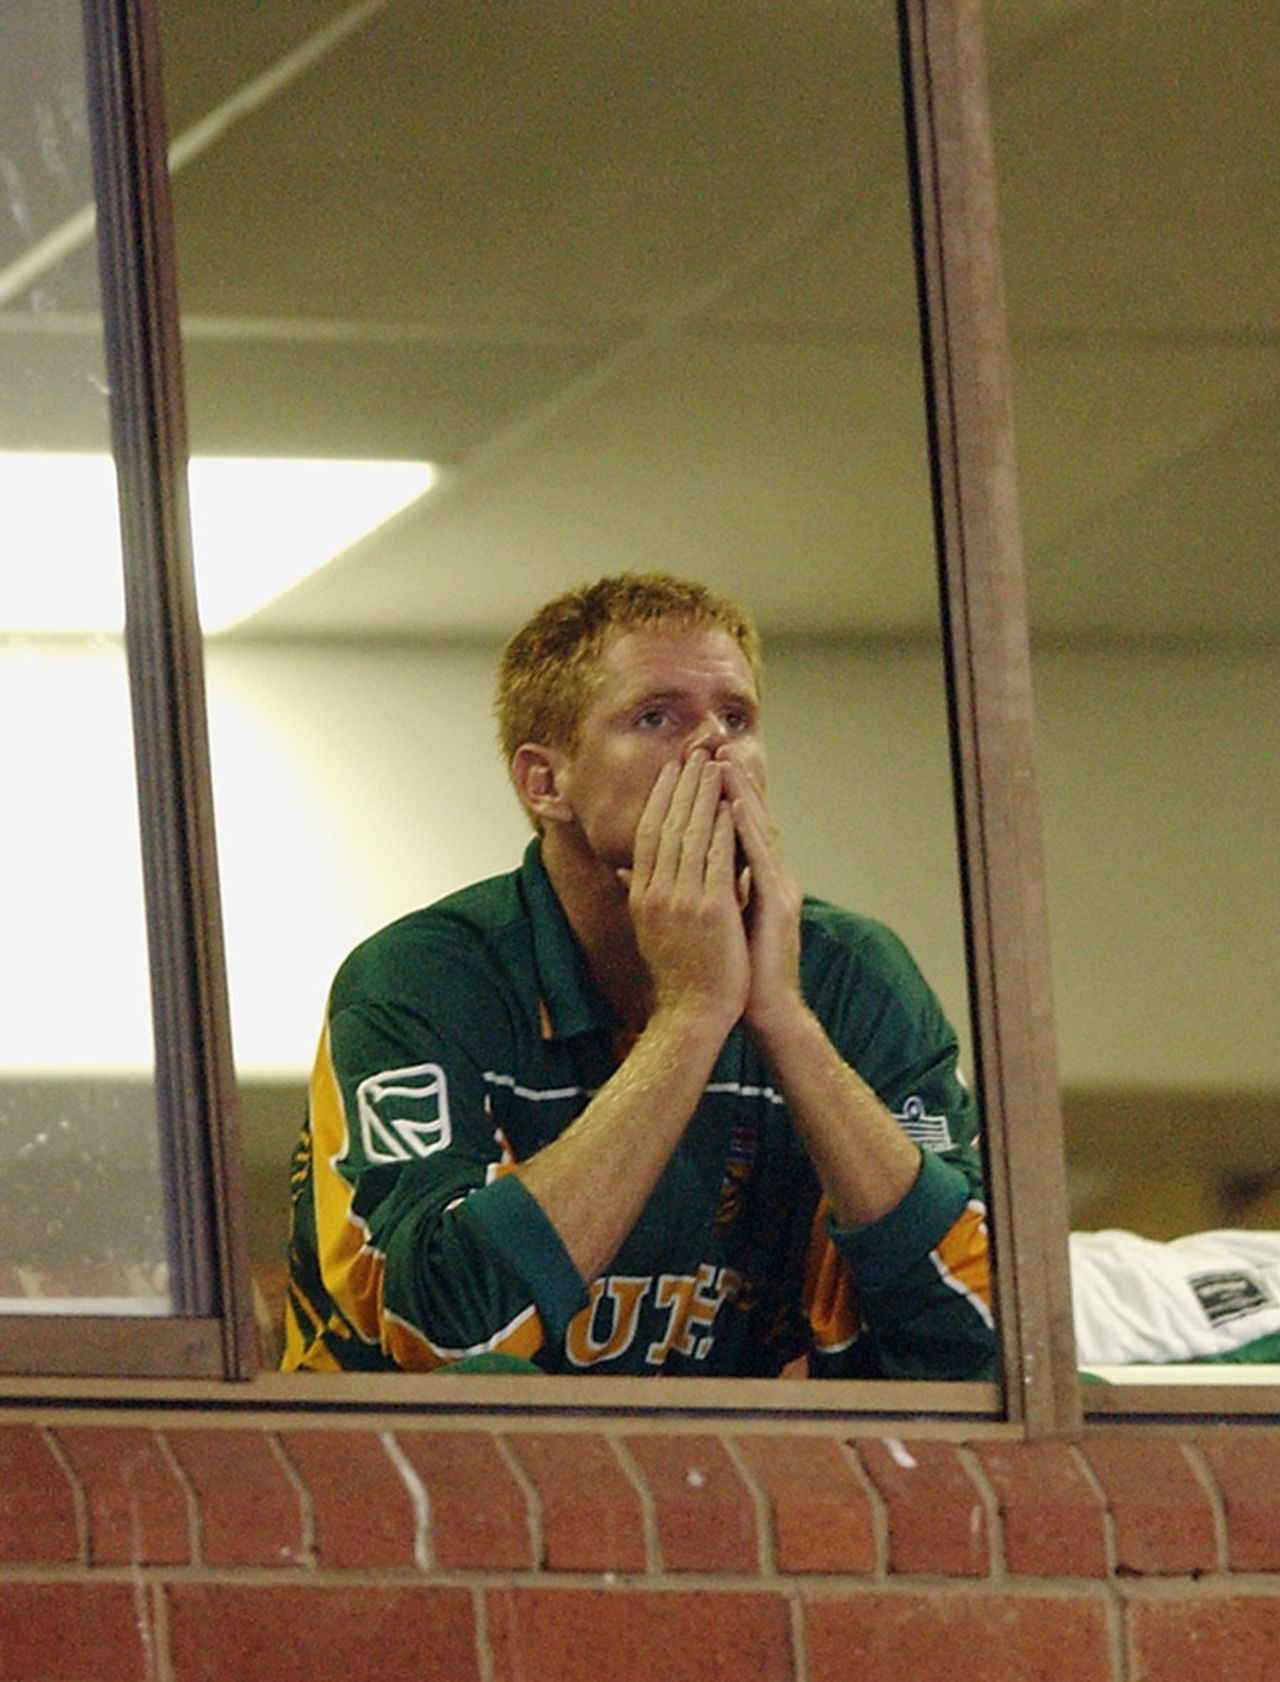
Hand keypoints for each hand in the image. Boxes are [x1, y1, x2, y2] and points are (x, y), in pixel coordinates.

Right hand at [623, 750, 749, 1027]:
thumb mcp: (649, 929)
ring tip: (716, 765)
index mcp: (641, 894)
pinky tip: (734, 804)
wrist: (693, 1014)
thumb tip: (628, 872)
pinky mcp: (711, 910)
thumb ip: (643, 895)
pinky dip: (726, 827)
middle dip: (684, 784)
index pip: (649, 832)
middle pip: (669, 824)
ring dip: (706, 795)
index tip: (673, 768)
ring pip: (693, 834)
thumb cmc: (677, 975)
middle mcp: (656, 892)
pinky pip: (719, 857)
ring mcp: (682, 900)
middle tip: (696, 751)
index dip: (661, 796)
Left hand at [717, 751, 804, 1036]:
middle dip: (735, 784)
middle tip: (716, 747)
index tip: (702, 766)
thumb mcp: (715, 924)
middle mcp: (774, 880)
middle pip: (754, 821)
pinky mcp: (780, 907)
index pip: (739, 830)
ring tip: (725, 762)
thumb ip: (704, 893)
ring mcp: (781, 891)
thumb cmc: (737, 972)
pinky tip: (737, 807)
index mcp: (758, 883)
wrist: (764, 1011)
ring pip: (761, 832)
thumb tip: (675, 872)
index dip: (723, 797)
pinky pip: (762, 861)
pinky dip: (749, 831)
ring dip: (744, 795)